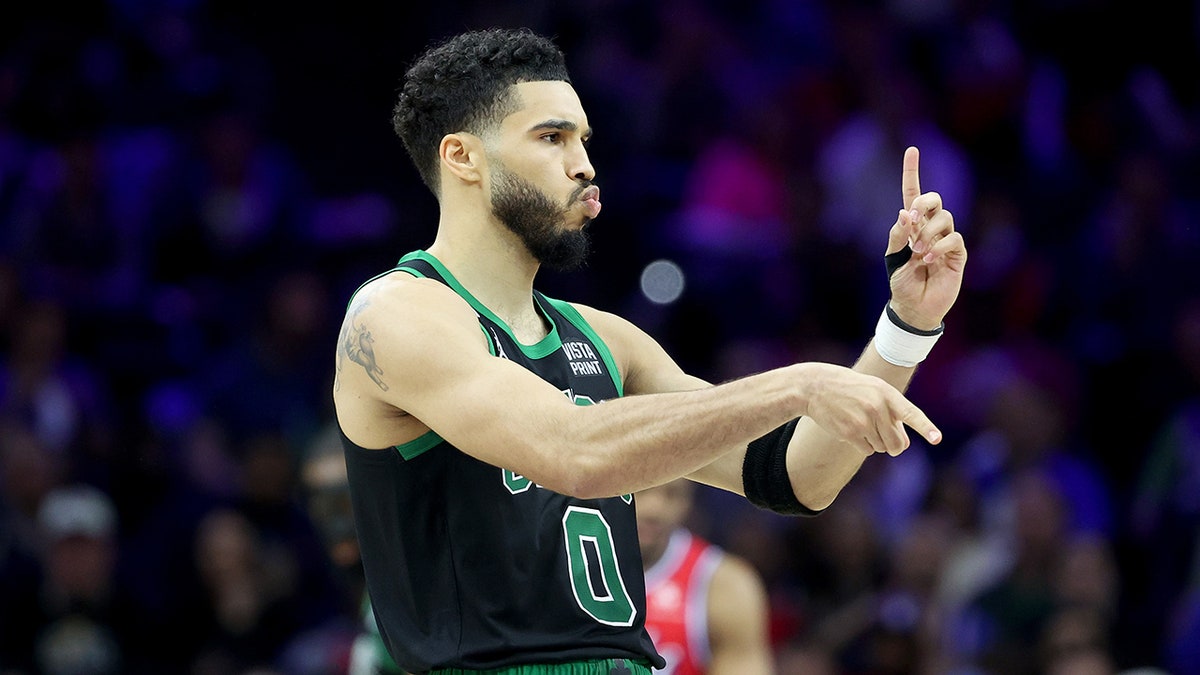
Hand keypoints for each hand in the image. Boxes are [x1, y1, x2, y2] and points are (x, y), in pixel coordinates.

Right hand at [799, 363, 941, 455]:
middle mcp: (877, 407)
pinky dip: (863, 445)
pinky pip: (867, 450)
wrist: (816, 387)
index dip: (925, 427)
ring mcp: (863, 421)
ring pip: (882, 448)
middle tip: (887, 440)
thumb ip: (892, 411)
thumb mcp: (874, 390)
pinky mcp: (849, 432)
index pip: (910, 413)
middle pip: (898, 443)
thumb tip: (903, 444)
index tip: (937, 438)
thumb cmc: (850, 389)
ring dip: (876, 443)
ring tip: (862, 424)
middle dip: (895, 446)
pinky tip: (852, 430)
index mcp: (886, 393)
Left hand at [886, 146, 966, 329]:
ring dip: (928, 232)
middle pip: (934, 199)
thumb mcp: (892, 257)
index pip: (913, 194)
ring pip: (945, 217)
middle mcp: (930, 228)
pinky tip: (930, 259)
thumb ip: (897, 234)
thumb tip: (905, 212)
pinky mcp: (957, 254)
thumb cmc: (902, 282)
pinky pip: (954, 238)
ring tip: (918, 253)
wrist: (914, 307)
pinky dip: (939, 246)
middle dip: (924, 204)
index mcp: (912, 226)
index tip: (912, 150)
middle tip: (912, 220)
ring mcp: (945, 239)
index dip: (912, 172)